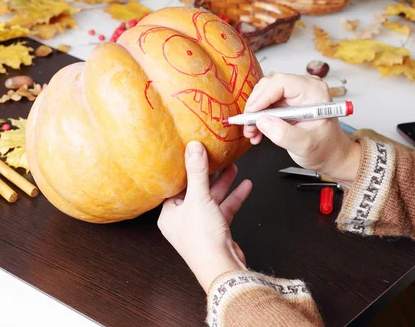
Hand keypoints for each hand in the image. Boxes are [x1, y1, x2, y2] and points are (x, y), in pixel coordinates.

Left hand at [158, 141, 251, 292]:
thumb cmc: (202, 239)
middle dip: (210, 174)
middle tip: (217, 157)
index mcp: (169, 214)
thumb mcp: (198, 198)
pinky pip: (224, 209)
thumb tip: (193, 148)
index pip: (176, 186)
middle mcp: (183, 220)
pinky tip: (245, 186)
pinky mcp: (216, 230)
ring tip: (234, 166)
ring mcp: (200, 226)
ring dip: (224, 183)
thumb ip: (197, 172)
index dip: (186, 170)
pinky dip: (234, 197)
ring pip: (212, 199)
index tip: (194, 154)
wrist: (221, 266)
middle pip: (196, 190)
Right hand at [244, 73, 360, 184]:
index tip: (252, 114)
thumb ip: (283, 134)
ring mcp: (295, 94)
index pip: (281, 83)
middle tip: (248, 126)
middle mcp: (304, 87)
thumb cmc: (325, 149)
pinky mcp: (288, 102)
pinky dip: (258, 118)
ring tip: (252, 133)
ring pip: (264, 95)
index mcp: (314, 92)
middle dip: (255, 106)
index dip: (263, 97)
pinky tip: (257, 133)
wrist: (331, 155)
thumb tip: (262, 121)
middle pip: (269, 86)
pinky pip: (266, 104)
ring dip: (254, 114)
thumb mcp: (305, 145)